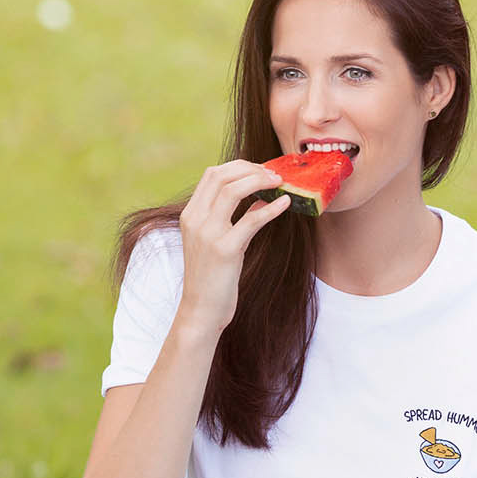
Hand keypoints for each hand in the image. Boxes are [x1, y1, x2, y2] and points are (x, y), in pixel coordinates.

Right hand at [177, 160, 288, 334]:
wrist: (200, 311)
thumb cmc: (211, 278)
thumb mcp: (217, 242)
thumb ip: (234, 218)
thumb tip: (260, 199)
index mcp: (190, 215)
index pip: (212, 174)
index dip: (240, 166)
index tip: (261, 170)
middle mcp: (195, 220)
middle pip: (222, 175)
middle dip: (252, 169)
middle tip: (275, 174)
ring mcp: (208, 234)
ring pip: (234, 190)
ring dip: (261, 181)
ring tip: (281, 183)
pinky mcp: (225, 250)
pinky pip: (251, 219)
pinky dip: (272, 208)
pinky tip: (286, 204)